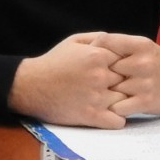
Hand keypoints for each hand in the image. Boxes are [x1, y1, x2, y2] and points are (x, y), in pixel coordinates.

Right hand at [8, 33, 125, 126]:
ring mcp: (96, 97)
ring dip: (124, 101)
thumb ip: (99, 38)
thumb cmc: (53, 62)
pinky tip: (110, 114)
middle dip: (127, 83)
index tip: (122, 69)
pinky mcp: (90, 116)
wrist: (30, 85)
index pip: (128, 59)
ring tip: (115, 100)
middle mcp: (100, 76)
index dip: (127, 65)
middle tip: (120, 86)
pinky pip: (118, 121)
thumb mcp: (74, 41)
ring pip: (126, 101)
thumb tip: (119, 41)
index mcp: (97, 55)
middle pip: (129, 80)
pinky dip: (117, 119)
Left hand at [97, 35, 159, 117]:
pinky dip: (113, 108)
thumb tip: (90, 47)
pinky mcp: (146, 102)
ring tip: (105, 94)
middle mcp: (142, 62)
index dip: (93, 49)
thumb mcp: (143, 47)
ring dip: (105, 93)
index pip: (106, 41)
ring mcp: (144, 83)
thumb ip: (120, 46)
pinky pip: (117, 107)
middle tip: (94, 80)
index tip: (87, 58)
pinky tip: (114, 105)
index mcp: (140, 44)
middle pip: (105, 67)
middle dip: (99, 74)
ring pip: (110, 89)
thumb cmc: (158, 63)